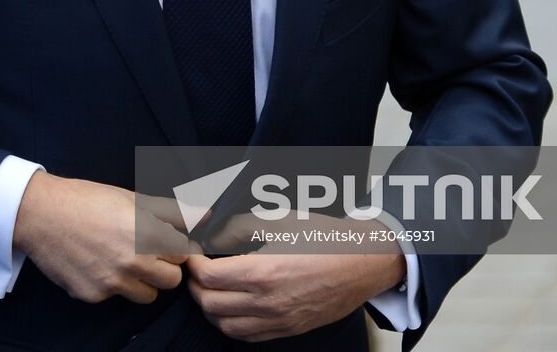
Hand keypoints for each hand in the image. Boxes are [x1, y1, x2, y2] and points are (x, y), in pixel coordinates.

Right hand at [12, 171, 193, 303]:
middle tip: (147, 251)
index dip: (176, 246)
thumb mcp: (133, 198)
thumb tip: (208, 212)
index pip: (184, 253)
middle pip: (172, 280)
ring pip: (148, 295)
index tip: (167, 241)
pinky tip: (100, 264)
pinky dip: (114, 285)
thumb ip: (173, 211)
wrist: (41, 214)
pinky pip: (117, 297)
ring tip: (126, 259)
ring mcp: (112, 281)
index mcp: (146, 232)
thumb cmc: (88, 200)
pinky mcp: (94, 295)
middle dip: (164, 266)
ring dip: (144, 281)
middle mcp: (132, 260)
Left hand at [186, 214, 405, 341]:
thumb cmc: (323, 237)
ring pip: (225, 326)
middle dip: (195, 286)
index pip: (208, 277)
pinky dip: (230, 324)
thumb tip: (212, 236)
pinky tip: (231, 306)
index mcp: (263, 273)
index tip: (194, 252)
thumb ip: (238, 226)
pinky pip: (247, 336)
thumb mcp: (278, 220)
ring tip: (211, 288)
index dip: (194, 263)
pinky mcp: (288, 330)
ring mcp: (278, 321)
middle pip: (210, 304)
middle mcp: (268, 303)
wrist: (363, 261)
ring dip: (210, 308)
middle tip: (197, 270)